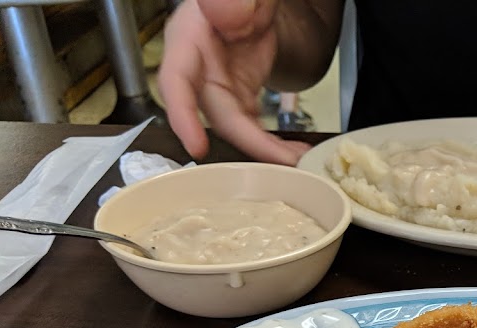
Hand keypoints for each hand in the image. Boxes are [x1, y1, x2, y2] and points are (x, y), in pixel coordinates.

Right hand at [158, 0, 312, 164]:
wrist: (255, 3)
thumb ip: (234, 0)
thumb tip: (231, 16)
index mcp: (190, 39)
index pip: (177, 81)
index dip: (183, 117)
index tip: (197, 147)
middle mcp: (200, 69)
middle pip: (219, 116)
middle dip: (253, 145)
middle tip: (286, 161)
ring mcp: (220, 87)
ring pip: (238, 129)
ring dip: (268, 150)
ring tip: (299, 160)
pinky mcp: (239, 97)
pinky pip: (253, 128)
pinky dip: (274, 144)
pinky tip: (296, 152)